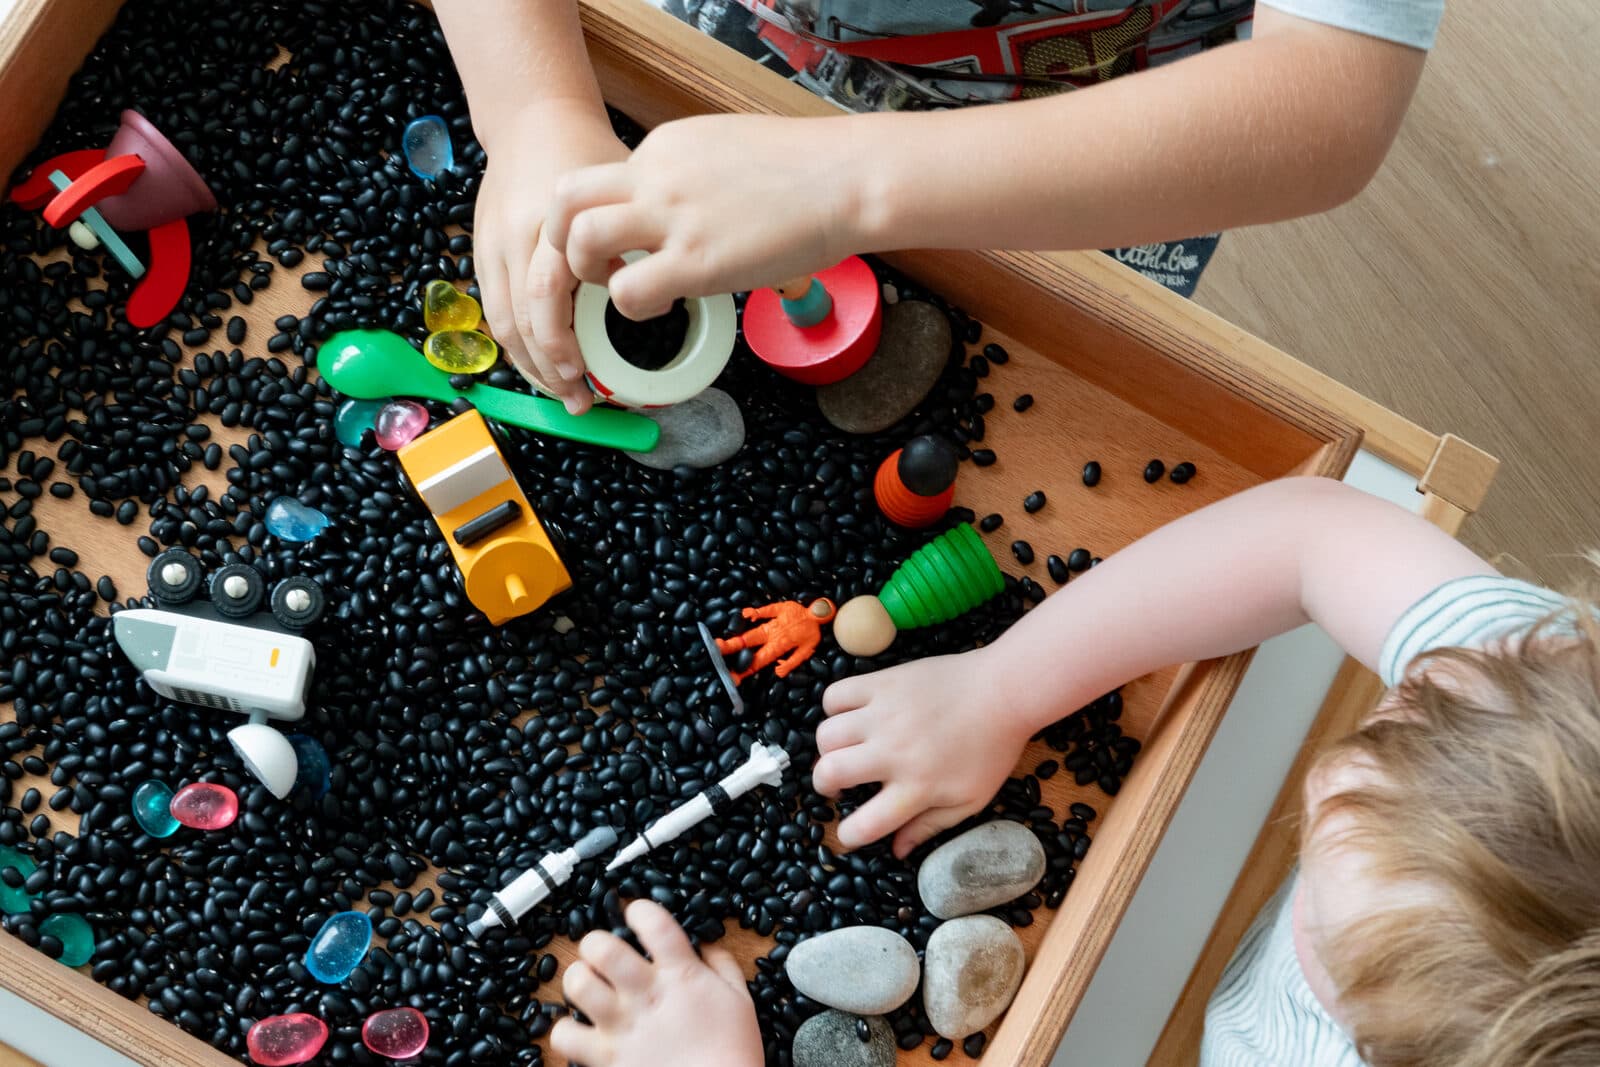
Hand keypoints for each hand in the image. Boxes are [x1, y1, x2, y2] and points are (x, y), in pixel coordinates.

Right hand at [472, 101, 628, 413]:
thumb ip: (630, 240)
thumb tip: (649, 295)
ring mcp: (491, 247)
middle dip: (549, 370)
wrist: (532, 118)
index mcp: (549, 223)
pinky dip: (516, 346)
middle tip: (581, 401)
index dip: (564, 345)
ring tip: (563, 395)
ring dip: (530, 367)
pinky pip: (493, 311)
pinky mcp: (480, 252)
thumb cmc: (587, 154)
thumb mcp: (619, 189)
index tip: (592, 374)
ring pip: (501, 324)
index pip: (548, 298)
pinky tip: (541, 367)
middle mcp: (513, 238)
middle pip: (521, 321)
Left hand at [544, 112, 868, 319]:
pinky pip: (627, 293)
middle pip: (564, 199)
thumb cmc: (808, 169)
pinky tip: (665, 306)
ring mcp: (671, 218)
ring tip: (624, 288)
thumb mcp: (730, 148)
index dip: (603, 217)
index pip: (601, 180)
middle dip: (564, 240)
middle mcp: (655, 176)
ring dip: (589, 275)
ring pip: (580, 242)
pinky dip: (633, 308)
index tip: (628, 242)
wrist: (847, 178)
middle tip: (596, 267)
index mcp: (664, 147)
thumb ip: (692, 173)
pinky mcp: (695, 262)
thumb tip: (685, 200)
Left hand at [552, 900, 761, 1066]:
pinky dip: (565, 1030)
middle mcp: (645, 993)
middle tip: (603, 954)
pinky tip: (580, 1028)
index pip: (652, 921)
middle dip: (596, 943)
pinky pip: (564, 1035)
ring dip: (579, 979)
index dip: (639, 910)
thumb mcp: (740, 998)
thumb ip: (721, 964)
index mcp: (680, 973)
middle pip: (600, 947)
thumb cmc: (732, 1050)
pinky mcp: (605, 1056)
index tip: (636, 915)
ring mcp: (621, 1025)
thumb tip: (706, 944)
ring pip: (577, 983)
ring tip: (589, 985)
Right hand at [815, 647, 1031, 857]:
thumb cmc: (991, 749)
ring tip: (845, 749)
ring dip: (829, 749)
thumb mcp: (970, 799)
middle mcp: (892, 752)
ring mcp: (884, 715)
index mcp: (916, 787)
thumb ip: (929, 827)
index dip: (848, 836)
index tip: (849, 832)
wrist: (1004, 692)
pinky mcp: (881, 683)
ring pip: (826, 735)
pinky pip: (835, 695)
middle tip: (838, 785)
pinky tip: (852, 715)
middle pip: (830, 774)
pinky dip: (834, 708)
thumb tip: (897, 851)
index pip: (864, 825)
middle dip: (824, 787)